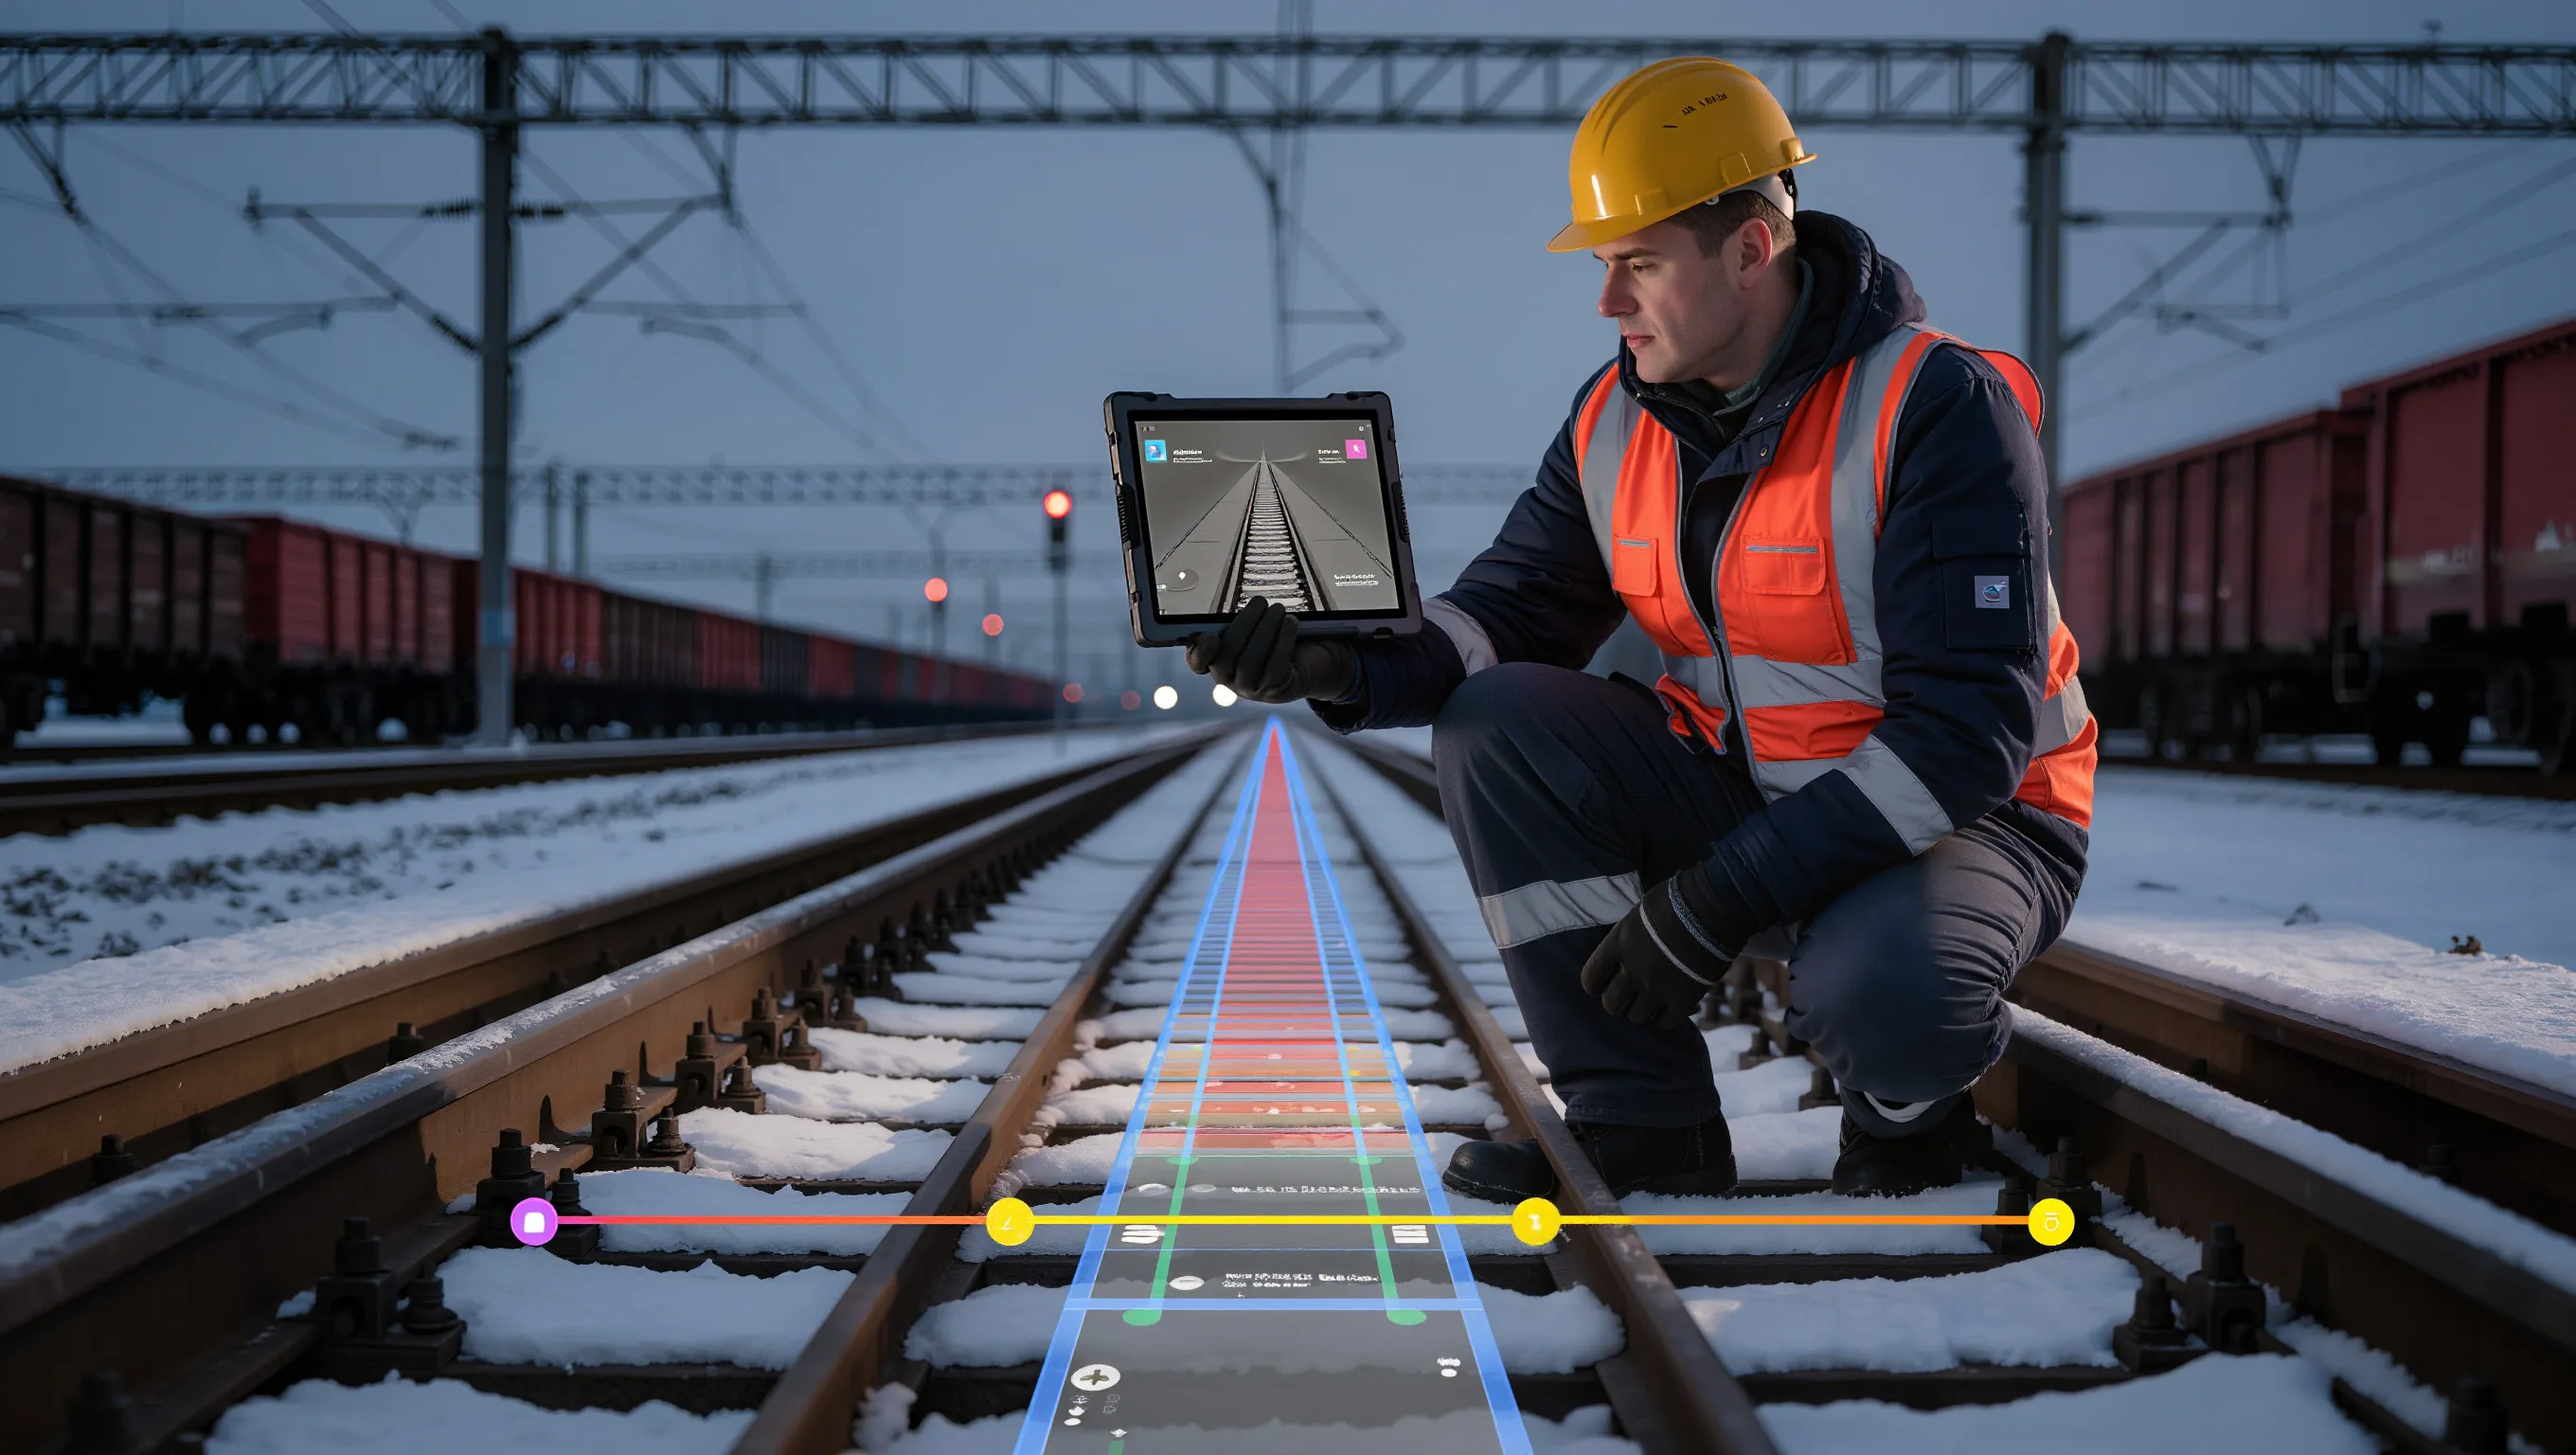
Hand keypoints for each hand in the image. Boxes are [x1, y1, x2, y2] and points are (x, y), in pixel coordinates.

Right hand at [1184, 598, 1357, 703]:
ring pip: (1251, 659)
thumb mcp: (1249, 633)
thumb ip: (1237, 623)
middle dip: (1245, 622)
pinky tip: (1290, 622)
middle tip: (1261, 601)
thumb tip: (1240, 609)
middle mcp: (1229, 681)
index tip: (1211, 636)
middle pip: (1228, 654)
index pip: (1197, 662)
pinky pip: (1276, 665)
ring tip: (1278, 608)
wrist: (1300, 667)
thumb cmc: (1268, 643)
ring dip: (1266, 628)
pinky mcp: (1274, 691)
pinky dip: (1283, 639)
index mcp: (1215, 662)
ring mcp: (1251, 689)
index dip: (1199, 651)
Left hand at [1579, 880, 1736, 1028]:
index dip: (1596, 985)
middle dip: (1618, 1002)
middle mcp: (1632, 970)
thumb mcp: (1638, 914)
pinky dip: (1664, 1018)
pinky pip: (1665, 1022)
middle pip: (1611, 1004)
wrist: (1713, 906)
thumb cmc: (1676, 900)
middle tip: (1630, 995)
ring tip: (1650, 1001)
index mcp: (1618, 944)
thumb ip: (1626, 938)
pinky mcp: (1683, 999)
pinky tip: (1668, 1009)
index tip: (1604, 985)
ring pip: (1636, 1017)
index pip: (1590, 980)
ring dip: (1642, 1010)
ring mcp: (1657, 987)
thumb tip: (1622, 953)